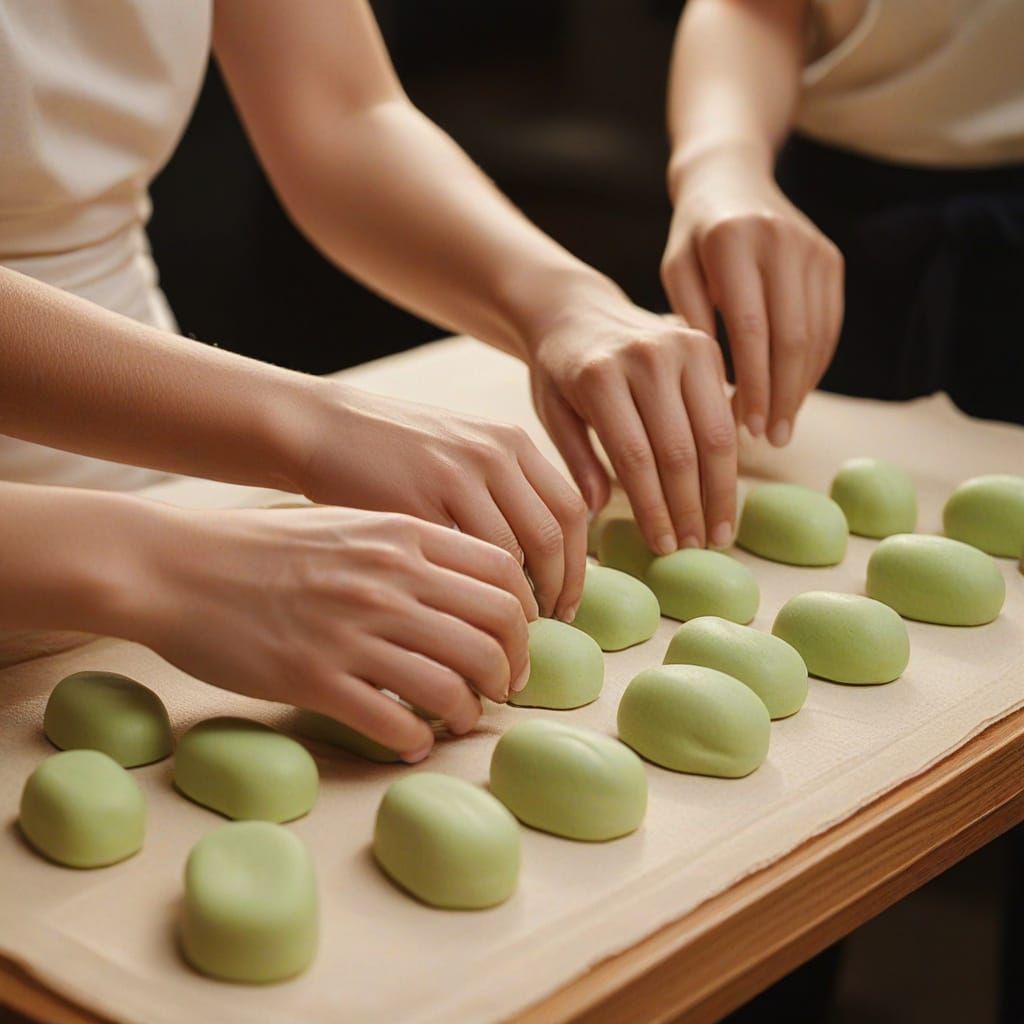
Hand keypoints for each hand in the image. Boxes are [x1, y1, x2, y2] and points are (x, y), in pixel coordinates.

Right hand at [134, 505, 536, 760]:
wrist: (175, 566)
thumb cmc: (261, 546)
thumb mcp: (347, 524)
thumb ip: (407, 547)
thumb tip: (461, 586)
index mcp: (401, 536)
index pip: (502, 574)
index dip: (524, 614)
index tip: (517, 640)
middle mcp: (388, 581)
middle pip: (493, 632)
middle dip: (511, 669)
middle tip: (504, 688)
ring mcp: (352, 632)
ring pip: (454, 683)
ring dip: (470, 710)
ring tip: (462, 718)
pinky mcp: (315, 679)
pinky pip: (395, 722)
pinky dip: (416, 741)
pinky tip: (412, 742)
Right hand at [291, 387, 586, 621]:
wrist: (320, 429)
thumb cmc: (392, 452)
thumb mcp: (462, 450)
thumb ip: (505, 489)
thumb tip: (546, 555)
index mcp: (509, 442)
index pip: (570, 510)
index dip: (578, 566)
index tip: (568, 604)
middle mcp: (490, 454)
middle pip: (551, 537)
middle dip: (559, 592)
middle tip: (546, 631)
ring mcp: (452, 477)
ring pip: (511, 558)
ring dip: (517, 606)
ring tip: (507, 635)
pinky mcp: (411, 505)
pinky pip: (460, 565)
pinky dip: (470, 603)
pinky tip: (465, 624)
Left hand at [526, 296, 737, 551]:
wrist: (576, 309)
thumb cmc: (559, 371)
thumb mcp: (553, 414)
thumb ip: (577, 462)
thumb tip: (599, 512)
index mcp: (600, 376)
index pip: (636, 457)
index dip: (654, 508)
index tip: (664, 547)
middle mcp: (645, 357)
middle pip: (680, 449)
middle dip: (691, 508)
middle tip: (697, 549)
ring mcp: (681, 346)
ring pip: (713, 434)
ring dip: (718, 490)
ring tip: (718, 533)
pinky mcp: (705, 344)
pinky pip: (724, 411)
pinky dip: (729, 457)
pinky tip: (725, 492)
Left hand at [662, 150, 843, 444]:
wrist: (731, 178)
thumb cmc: (691, 238)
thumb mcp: (676, 271)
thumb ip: (689, 321)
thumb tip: (712, 389)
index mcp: (732, 242)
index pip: (751, 329)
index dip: (754, 384)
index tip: (747, 427)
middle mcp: (780, 240)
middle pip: (791, 337)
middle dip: (782, 395)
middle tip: (771, 439)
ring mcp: (812, 249)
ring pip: (816, 335)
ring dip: (801, 387)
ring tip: (782, 426)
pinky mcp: (830, 259)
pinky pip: (828, 323)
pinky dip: (814, 364)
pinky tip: (796, 393)